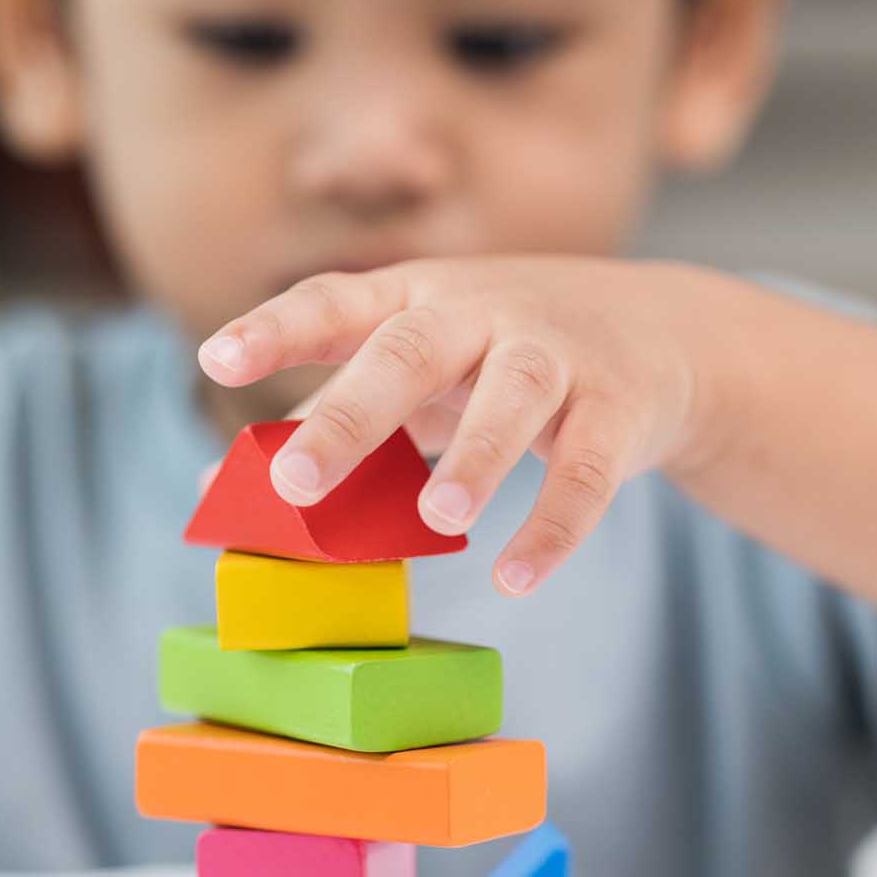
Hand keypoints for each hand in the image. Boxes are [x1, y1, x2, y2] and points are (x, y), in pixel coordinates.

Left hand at [197, 256, 718, 594]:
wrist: (662, 330)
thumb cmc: (500, 352)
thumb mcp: (417, 366)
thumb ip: (327, 414)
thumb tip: (215, 486)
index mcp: (414, 300)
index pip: (335, 302)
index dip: (275, 329)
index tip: (215, 360)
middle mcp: (482, 313)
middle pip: (411, 353)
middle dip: (351, 415)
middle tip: (294, 480)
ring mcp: (557, 354)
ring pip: (513, 397)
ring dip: (476, 455)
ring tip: (437, 514)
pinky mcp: (619, 407)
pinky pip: (588, 470)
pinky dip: (555, 526)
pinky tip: (516, 576)